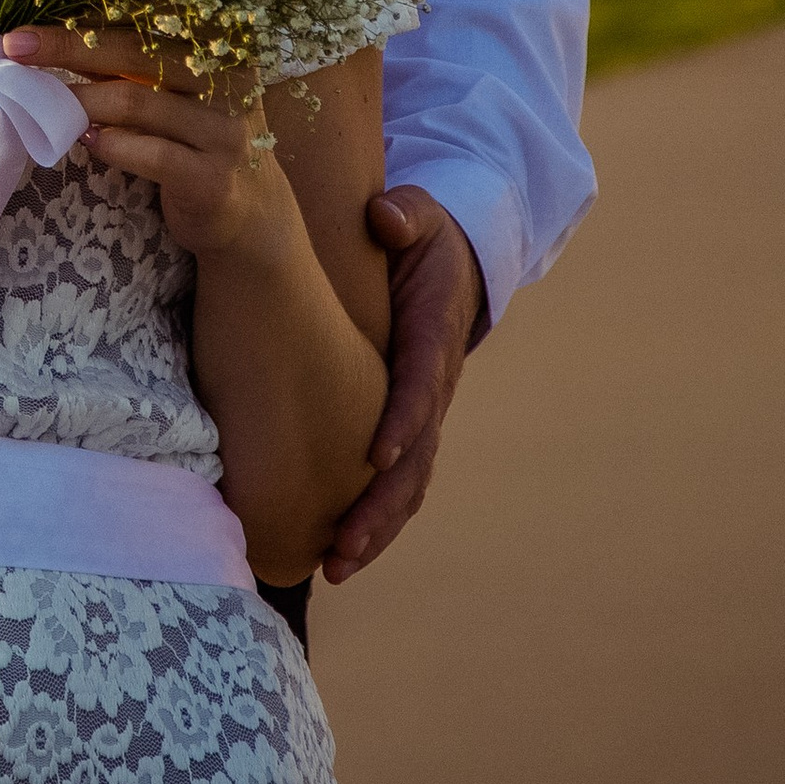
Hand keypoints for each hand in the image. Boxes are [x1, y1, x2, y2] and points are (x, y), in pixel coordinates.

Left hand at [5, 27, 287, 260]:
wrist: (246, 211)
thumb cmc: (194, 133)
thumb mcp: (172, 86)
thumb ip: (128, 57)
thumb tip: (51, 27)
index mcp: (221, 41)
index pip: (147, 12)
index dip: (89, 9)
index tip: (34, 7)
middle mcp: (230, 77)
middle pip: (136, 50)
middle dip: (67, 46)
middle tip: (16, 47)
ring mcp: (226, 128)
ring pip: (135, 102)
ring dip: (81, 100)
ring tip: (44, 102)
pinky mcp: (213, 176)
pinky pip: (150, 153)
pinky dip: (111, 145)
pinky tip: (88, 142)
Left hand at [320, 187, 481, 582]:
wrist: (452, 264)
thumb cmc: (422, 238)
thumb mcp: (420, 217)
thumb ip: (406, 217)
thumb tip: (386, 218)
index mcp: (432, 338)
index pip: (420, 386)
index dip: (403, 420)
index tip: (378, 453)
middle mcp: (431, 387)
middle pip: (414, 458)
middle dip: (381, 505)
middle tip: (344, 544)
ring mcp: (420, 415)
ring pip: (405, 485)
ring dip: (375, 528)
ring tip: (334, 566)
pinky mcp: (402, 429)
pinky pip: (391, 483)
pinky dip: (371, 521)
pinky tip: (332, 556)